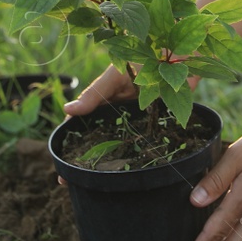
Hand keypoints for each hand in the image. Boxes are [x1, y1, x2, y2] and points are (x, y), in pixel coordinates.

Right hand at [54, 64, 201, 185]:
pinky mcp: (159, 125)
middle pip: (100, 143)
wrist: (179, 53)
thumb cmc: (142, 56)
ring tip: (101, 187)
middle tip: (75, 184)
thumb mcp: (114, 75)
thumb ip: (94, 94)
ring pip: (123, 148)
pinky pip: (150, 145)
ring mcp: (138, 123)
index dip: (70, 148)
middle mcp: (118, 116)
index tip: (62, 170)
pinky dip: (143, 159)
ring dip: (114, 165)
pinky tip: (137, 176)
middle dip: (88, 164)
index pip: (81, 128)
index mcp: (103, 104)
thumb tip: (67, 111)